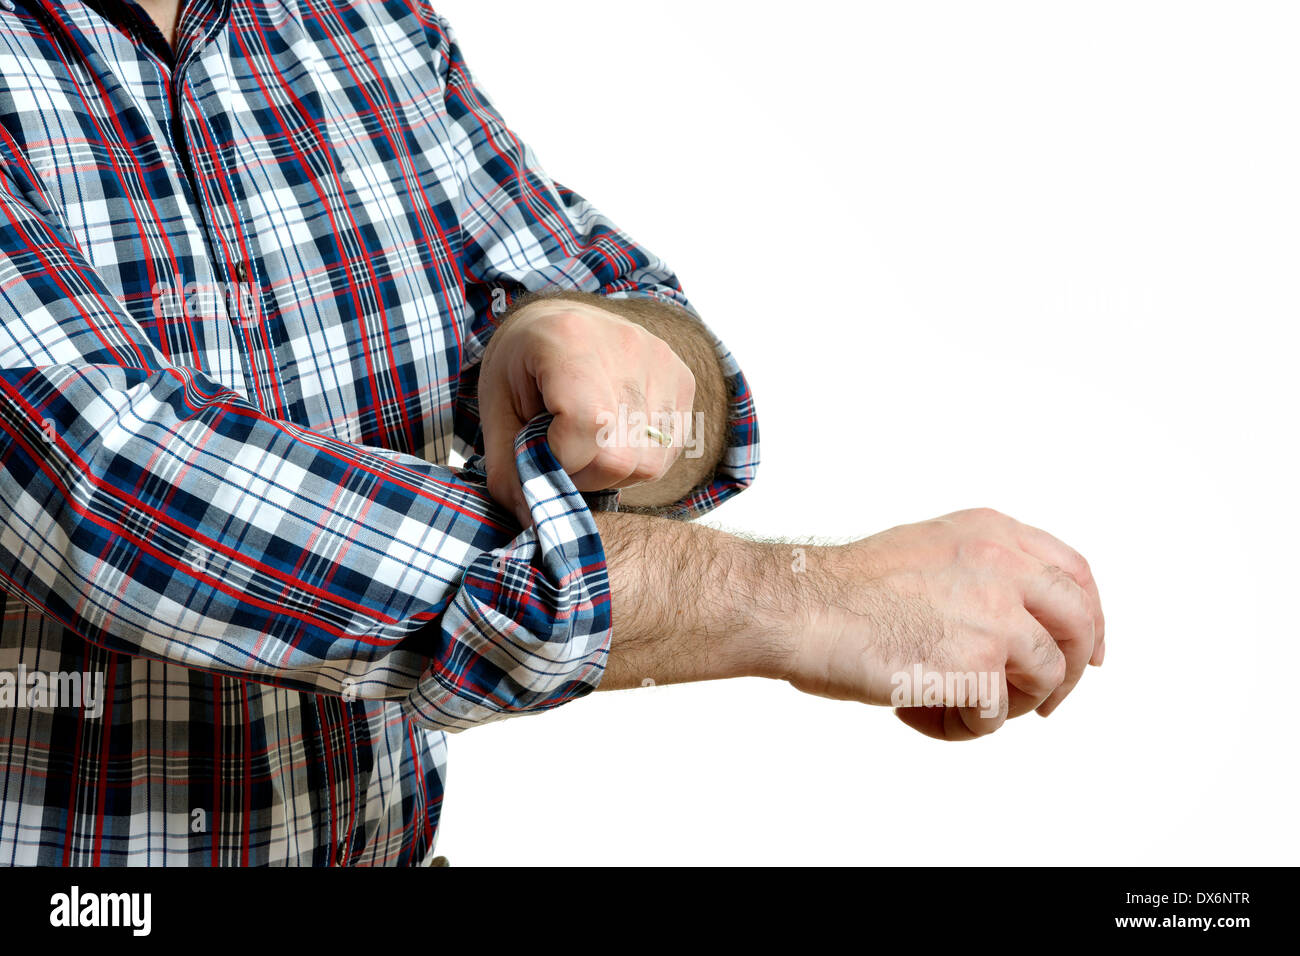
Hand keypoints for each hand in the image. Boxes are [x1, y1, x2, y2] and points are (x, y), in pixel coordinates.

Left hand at [478, 298, 695, 525]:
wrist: (559, 320)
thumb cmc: (522, 365)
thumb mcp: (496, 410)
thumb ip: (508, 469)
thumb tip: (534, 522)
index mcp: (569, 340)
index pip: (586, 427)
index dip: (561, 462)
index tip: (539, 453)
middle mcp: (627, 345)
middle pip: (620, 455)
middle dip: (584, 476)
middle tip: (560, 455)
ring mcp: (663, 362)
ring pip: (648, 463)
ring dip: (613, 473)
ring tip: (587, 446)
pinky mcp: (683, 381)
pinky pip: (668, 452)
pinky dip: (637, 460)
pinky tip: (613, 438)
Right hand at [782, 508, 1104, 739]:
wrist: (800, 606)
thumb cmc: (843, 588)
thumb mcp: (929, 549)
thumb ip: (981, 570)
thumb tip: (1018, 622)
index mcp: (991, 532)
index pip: (1074, 572)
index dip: (1089, 618)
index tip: (1085, 653)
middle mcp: (1003, 565)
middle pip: (1078, 623)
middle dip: (1067, 672)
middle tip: (1040, 703)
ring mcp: (995, 615)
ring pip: (1045, 676)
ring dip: (1007, 705)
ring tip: (951, 704)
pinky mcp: (977, 665)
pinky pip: (996, 715)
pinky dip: (963, 726)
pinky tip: (917, 710)